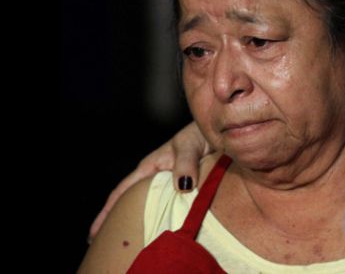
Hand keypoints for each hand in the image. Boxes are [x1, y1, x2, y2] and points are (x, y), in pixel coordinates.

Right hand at [87, 121, 211, 242]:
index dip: (107, 212)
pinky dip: (165, 218)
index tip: (94, 232)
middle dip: (118, 222)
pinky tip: (164, 230)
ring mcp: (168, 184)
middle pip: (132, 203)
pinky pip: (170, 207)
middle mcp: (155, 177)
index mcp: (149, 167)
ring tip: (133, 242)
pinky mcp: (183, 188)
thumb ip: (185, 164)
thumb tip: (183, 186)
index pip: (122, 191)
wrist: (217, 134)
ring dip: (142, 222)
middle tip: (106, 244)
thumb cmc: (198, 135)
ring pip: (150, 206)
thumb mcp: (189, 146)